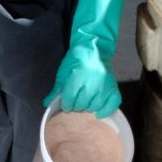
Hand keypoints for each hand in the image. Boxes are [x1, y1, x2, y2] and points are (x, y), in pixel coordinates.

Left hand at [43, 0, 126, 118]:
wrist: (94, 47)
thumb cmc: (77, 59)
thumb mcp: (64, 72)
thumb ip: (57, 89)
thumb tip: (48, 103)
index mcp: (78, 75)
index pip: (70, 98)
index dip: (66, 104)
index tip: (66, 105)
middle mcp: (93, 81)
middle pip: (82, 104)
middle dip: (76, 106)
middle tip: (75, 103)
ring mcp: (105, 85)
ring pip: (94, 106)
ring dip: (88, 108)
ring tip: (84, 104)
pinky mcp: (114, 87)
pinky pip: (112, 104)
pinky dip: (106, 111)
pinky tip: (98, 113)